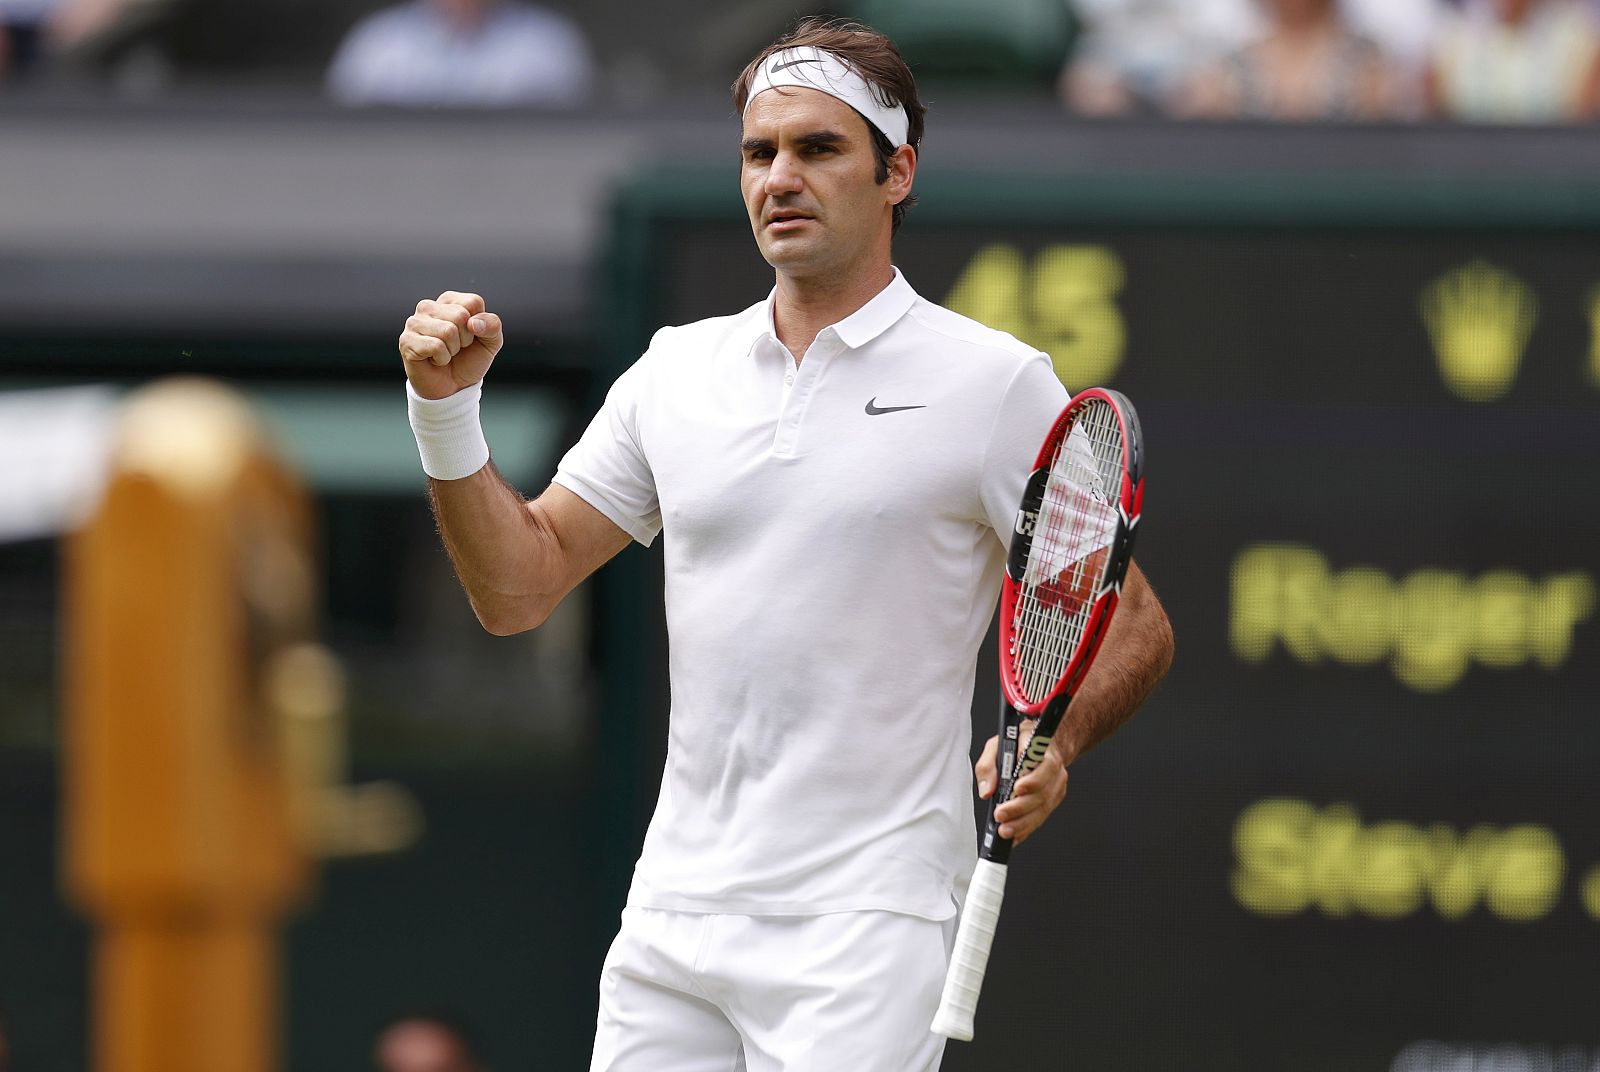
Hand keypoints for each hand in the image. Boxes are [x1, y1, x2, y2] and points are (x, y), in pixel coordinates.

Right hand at [399, 291, 503, 399]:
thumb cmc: (468, 360)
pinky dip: (442, 359)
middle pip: (461, 315)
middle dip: (466, 339)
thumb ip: (493, 325)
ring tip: (446, 354)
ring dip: (453, 350)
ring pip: (448, 331)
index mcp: (449, 300)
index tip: (470, 336)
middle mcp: (428, 307)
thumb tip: (474, 322)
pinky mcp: (407, 341)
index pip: (474, 302)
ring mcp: (414, 323)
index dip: (479, 326)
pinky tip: (435, 361)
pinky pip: (436, 346)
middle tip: (457, 348)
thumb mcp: (491, 342)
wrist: (453, 389)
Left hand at [974, 727, 1069, 846]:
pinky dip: (1027, 828)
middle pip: (1041, 792)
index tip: (1016, 789)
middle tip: (1001, 815)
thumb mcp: (996, 745)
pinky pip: (1042, 816)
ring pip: (1043, 808)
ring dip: (1023, 822)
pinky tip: (1014, 835)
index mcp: (1040, 750)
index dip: (1032, 780)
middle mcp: (1052, 768)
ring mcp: (1056, 785)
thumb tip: (986, 790)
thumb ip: (988, 765)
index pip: (1043, 765)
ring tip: (1005, 830)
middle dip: (1019, 807)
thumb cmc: (1018, 743)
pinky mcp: (1054, 798)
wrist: (1041, 745)